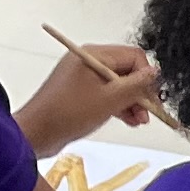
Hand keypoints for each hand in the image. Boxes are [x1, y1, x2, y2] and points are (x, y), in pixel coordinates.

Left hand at [20, 41, 157, 151]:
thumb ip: (136, 85)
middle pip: (127, 70)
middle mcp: (89, 62)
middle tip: (147, 113)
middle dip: (140, 92)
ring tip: (138, 120)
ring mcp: (83, 77)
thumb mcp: (110, 99)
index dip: (147, 78)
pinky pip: (106, 93)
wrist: (35, 134)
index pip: (134, 57)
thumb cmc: (67, 114)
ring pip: (118, 84)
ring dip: (131, 101)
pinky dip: (118, 104)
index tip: (152, 100)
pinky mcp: (79, 92)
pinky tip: (127, 119)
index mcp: (94, 56)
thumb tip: (154, 73)